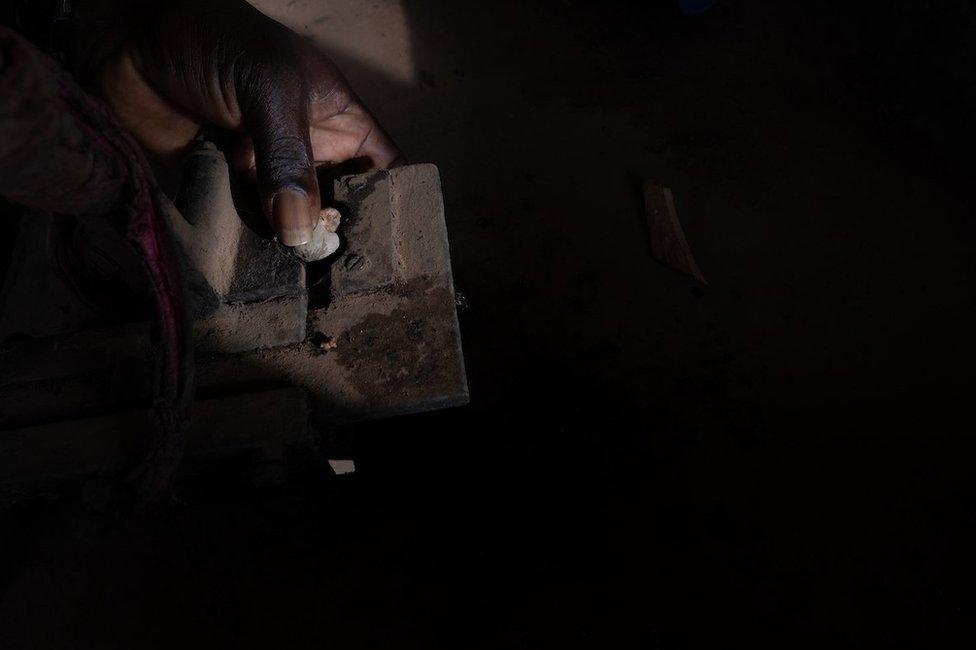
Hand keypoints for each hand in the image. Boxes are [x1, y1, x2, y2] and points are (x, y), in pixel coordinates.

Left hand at [88, 0, 401, 245]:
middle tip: (336, 273)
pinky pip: (246, 229)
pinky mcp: (225, 193)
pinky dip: (250, 247)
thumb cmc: (215, 41)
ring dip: (291, 249)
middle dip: (338, 239)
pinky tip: (256, 267)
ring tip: (298, 278)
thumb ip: (289, 160)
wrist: (129, 41)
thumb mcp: (270, 91)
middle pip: (340, 209)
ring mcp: (266, 176)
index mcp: (339, 123)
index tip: (389, 249)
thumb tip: (302, 234)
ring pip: (292, 226)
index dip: (392, 208)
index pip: (384, 173)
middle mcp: (308, 155)